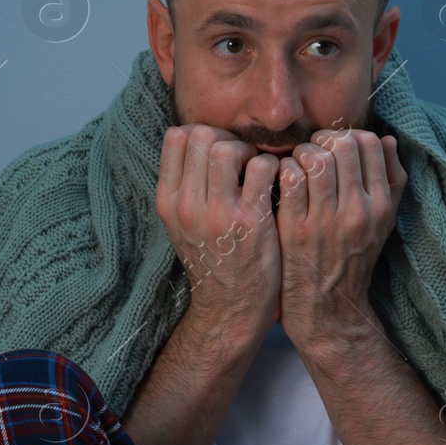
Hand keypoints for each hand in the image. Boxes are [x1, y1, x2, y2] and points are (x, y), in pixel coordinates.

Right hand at [156, 124, 281, 341]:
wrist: (231, 310)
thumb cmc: (214, 260)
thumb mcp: (183, 224)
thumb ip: (186, 185)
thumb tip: (200, 140)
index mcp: (168, 202)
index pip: (176, 136)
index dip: (203, 134)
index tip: (220, 151)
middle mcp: (187, 205)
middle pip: (202, 135)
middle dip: (228, 138)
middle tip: (244, 160)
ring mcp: (218, 214)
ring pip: (229, 146)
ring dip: (250, 151)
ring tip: (258, 172)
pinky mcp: (251, 223)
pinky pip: (263, 167)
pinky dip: (275, 168)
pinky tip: (277, 185)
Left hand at [275, 129, 405, 350]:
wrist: (326, 307)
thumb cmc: (353, 256)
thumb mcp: (383, 221)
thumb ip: (391, 180)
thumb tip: (389, 138)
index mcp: (380, 206)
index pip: (371, 143)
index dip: (348, 135)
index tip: (335, 146)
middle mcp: (357, 212)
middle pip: (343, 144)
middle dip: (323, 139)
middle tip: (312, 150)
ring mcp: (325, 221)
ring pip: (315, 157)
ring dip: (302, 152)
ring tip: (297, 164)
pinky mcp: (295, 229)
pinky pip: (289, 179)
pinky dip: (284, 170)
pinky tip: (282, 180)